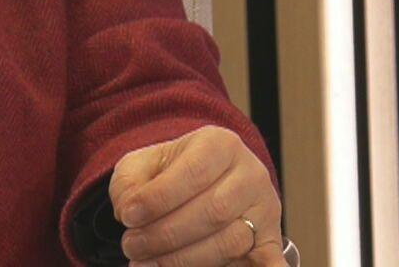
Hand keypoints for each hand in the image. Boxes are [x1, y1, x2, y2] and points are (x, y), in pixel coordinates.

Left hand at [108, 126, 284, 265]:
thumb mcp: (143, 165)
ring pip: (230, 242)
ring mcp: (265, 208)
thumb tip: (129, 210)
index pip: (193, 173)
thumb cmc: (169, 173)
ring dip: (185, 259)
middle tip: (132, 246)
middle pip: (212, 212)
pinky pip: (270, 260)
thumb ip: (130, 183)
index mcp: (220, 144)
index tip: (128, 217)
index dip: (158, 199)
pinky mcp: (270, 239)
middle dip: (166, 235)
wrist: (203, 180)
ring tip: (147, 263)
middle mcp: (250, 174)